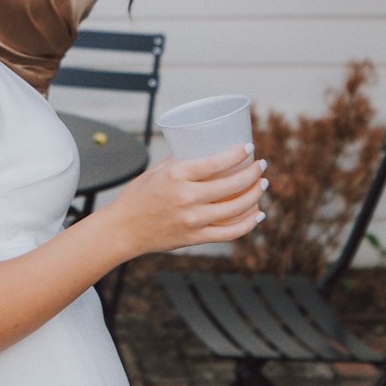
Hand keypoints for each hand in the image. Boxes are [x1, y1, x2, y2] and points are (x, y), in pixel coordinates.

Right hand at [108, 144, 266, 256]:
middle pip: (231, 185)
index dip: (237, 154)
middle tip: (261, 165)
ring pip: (235, 209)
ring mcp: (192, 220)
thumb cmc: (139, 195)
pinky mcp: (194, 238)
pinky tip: (258, 214)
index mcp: (176, 175)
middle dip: (253, 173)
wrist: (124, 229)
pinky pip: (229, 233)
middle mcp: (186, 198)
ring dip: (255, 195)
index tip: (249, 147)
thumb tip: (205, 149)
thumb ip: (181, 162)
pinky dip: (248, 224)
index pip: (215, 163)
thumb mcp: (156, 171)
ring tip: (262, 185)